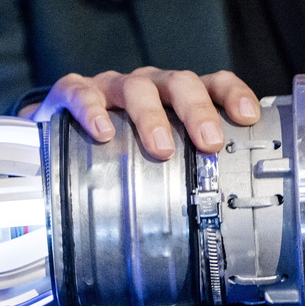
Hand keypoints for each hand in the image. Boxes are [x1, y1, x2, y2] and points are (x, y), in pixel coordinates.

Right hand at [21, 67, 261, 159]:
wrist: (57, 134)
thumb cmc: (120, 147)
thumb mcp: (156, 157)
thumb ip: (183, 173)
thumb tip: (218, 222)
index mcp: (175, 98)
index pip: (212, 83)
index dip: (232, 95)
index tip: (247, 117)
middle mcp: (149, 86)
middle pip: (179, 83)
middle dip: (197, 111)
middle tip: (209, 142)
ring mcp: (111, 87)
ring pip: (136, 88)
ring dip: (152, 116)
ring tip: (161, 149)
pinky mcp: (72, 92)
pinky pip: (81, 91)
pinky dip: (93, 109)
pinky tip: (102, 132)